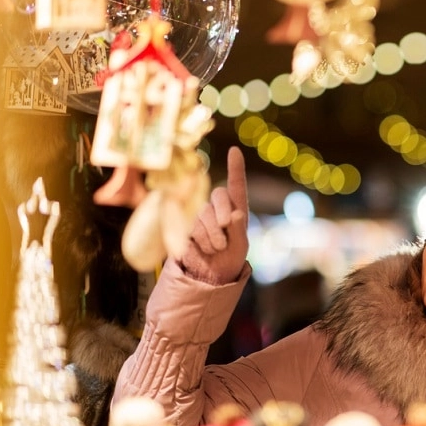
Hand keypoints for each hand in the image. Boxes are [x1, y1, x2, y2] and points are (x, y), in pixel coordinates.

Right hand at [178, 147, 248, 284]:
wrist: (210, 275)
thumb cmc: (230, 258)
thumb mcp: (241, 246)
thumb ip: (239, 230)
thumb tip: (236, 214)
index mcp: (236, 209)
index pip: (236, 186)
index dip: (235, 168)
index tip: (235, 150)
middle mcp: (217, 208)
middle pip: (218, 196)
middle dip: (223, 213)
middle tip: (226, 231)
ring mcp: (199, 216)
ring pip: (204, 214)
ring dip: (212, 234)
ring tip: (217, 248)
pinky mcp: (184, 227)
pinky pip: (191, 227)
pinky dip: (201, 240)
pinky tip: (204, 249)